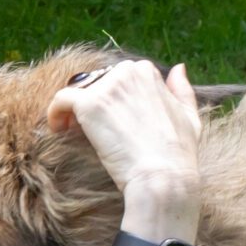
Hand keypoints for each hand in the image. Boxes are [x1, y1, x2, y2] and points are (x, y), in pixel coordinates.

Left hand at [46, 59, 203, 215]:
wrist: (163, 177)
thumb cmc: (178, 154)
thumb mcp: (190, 116)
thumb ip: (182, 90)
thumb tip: (178, 67)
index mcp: (147, 71)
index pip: (117, 77)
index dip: (111, 99)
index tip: (110, 121)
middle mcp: (127, 71)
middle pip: (95, 83)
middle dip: (92, 103)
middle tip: (92, 131)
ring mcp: (107, 87)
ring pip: (77, 92)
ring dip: (74, 111)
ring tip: (75, 134)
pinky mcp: (88, 104)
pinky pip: (61, 100)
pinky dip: (55, 114)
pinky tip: (59, 131)